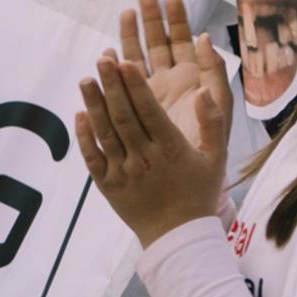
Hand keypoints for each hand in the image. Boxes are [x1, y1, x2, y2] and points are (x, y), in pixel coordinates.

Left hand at [75, 32, 232, 247]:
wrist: (178, 236)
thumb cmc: (200, 193)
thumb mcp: (217, 157)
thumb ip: (212, 122)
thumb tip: (202, 91)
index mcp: (172, 149)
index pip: (149, 112)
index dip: (136, 86)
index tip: (126, 63)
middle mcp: (145, 159)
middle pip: (124, 117)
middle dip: (113, 86)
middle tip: (102, 59)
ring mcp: (123, 172)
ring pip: (105, 133)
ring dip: (94, 105)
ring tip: (86, 79)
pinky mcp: (108, 185)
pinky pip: (93, 157)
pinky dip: (84, 135)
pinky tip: (79, 114)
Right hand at [118, 0, 214, 145]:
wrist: (190, 176)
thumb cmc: (210, 144)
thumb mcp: (220, 107)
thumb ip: (215, 73)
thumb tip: (205, 38)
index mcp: (194, 77)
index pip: (185, 41)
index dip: (178, 20)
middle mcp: (172, 81)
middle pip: (160, 42)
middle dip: (152, 19)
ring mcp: (151, 92)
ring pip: (139, 57)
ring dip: (132, 36)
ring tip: (125, 13)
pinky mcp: (134, 107)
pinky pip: (123, 82)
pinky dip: (116, 67)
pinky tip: (108, 53)